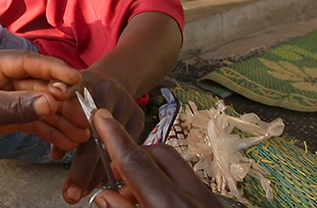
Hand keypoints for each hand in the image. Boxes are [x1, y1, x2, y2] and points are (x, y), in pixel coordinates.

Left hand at [0, 50, 84, 171]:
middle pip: (36, 84)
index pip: (27, 62)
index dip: (54, 71)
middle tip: (84, 114)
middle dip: (61, 100)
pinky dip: (46, 129)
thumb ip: (16, 106)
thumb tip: (51, 101)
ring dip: (58, 118)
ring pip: (35, 104)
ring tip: (81, 133)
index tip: (77, 80)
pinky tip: (64, 140)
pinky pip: (28, 119)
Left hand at [49, 71, 144, 203]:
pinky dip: (113, 166)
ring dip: (97, 173)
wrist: (111, 80)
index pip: (72, 107)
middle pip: (96, 135)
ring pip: (113, 146)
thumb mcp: (62, 98)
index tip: (58, 155)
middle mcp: (107, 91)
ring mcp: (126, 104)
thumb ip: (56, 121)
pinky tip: (100, 181)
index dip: (68, 133)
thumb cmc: (78, 94)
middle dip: (83, 168)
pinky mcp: (139, 117)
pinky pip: (127, 148)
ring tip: (82, 192)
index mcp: (83, 83)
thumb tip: (56, 154)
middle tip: (71, 193)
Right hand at [90, 108, 221, 207]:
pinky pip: (187, 180)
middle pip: (159, 153)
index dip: (115, 138)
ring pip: (175, 164)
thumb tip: (105, 196)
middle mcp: (197, 199)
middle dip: (133, 155)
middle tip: (114, 175)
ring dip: (149, 171)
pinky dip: (165, 183)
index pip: (137, 162)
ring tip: (131, 194)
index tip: (100, 116)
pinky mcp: (216, 204)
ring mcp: (211, 201)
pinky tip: (151, 200)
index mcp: (171, 207)